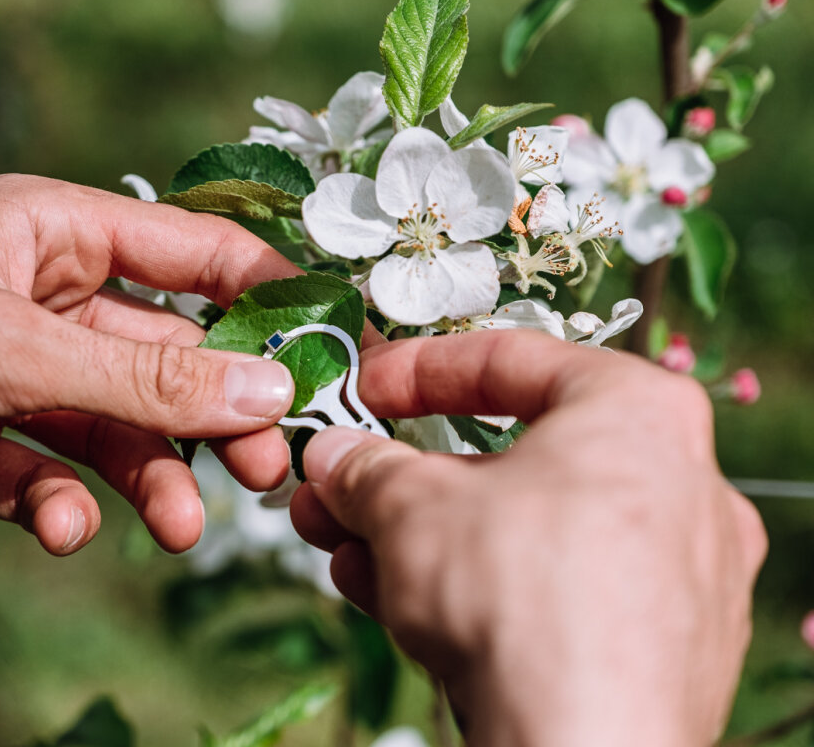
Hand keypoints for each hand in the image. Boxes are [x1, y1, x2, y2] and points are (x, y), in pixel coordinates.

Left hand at [0, 174, 299, 553]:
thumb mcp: (10, 346)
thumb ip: (143, 378)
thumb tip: (263, 387)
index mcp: (54, 237)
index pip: (191, 253)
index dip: (263, 294)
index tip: (324, 347)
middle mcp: (41, 304)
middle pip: (164, 358)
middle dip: (215, 416)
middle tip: (265, 470)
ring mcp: (10, 377)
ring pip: (115, 430)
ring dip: (152, 480)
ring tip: (178, 528)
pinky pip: (47, 478)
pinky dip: (64, 509)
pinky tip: (62, 529)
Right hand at [291, 330, 766, 745]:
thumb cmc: (523, 598)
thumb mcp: (410, 504)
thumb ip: (366, 467)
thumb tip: (335, 458)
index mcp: (638, 414)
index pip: (510, 360)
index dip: (416, 370)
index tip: (363, 387)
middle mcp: (674, 487)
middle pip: (509, 460)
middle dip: (403, 476)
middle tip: (341, 481)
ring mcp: (669, 575)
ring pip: (517, 534)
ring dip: (418, 536)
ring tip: (342, 544)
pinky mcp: (650, 648)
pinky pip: (543, 593)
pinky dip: (466, 587)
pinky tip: (387, 594)